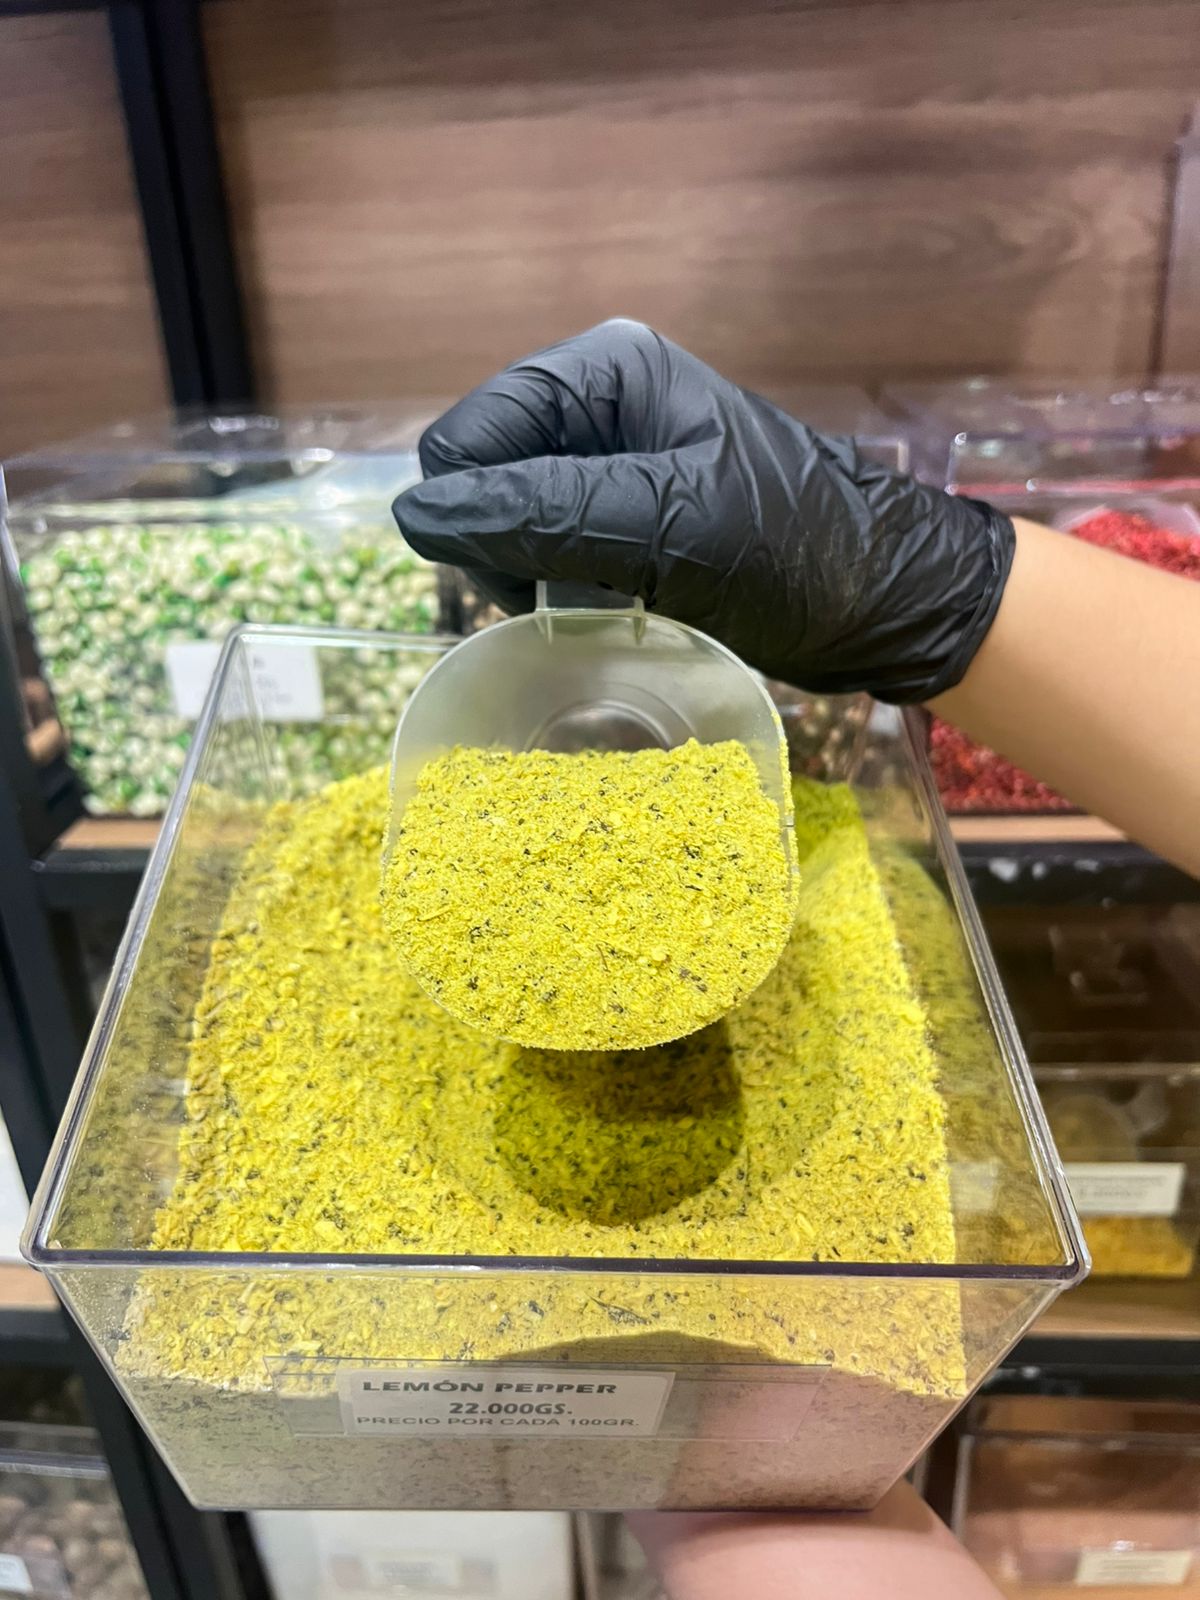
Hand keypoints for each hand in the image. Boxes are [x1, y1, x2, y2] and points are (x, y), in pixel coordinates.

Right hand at [393, 320, 1013, 701]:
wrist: (884, 603)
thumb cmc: (791, 554)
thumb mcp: (664, 529)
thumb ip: (539, 515)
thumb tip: (415, 516)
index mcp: (605, 371)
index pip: (466, 435)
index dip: (469, 512)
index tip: (520, 579)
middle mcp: (601, 401)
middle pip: (481, 473)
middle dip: (502, 542)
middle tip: (566, 595)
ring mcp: (615, 458)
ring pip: (508, 516)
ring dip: (531, 570)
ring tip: (598, 604)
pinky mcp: (630, 510)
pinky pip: (552, 544)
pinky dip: (561, 582)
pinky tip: (607, 607)